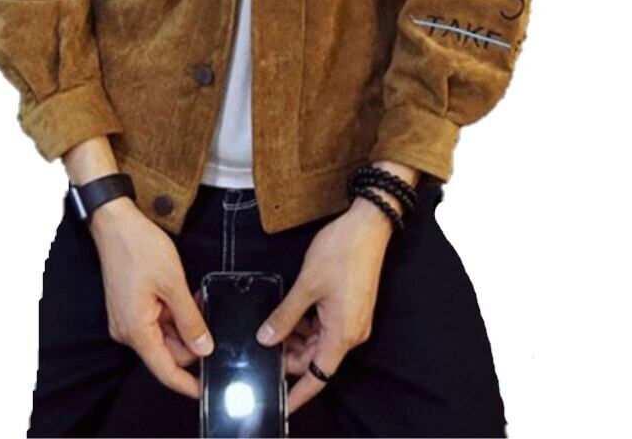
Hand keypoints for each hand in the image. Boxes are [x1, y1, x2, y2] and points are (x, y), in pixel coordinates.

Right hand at [89, 198, 213, 399]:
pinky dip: (172, 314)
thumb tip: (204, 348)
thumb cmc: (140, 247)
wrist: (116, 223)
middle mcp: (128, 331)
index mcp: (136, 330)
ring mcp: (127, 319)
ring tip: (195, 299)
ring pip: (163, 336)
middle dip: (190, 340)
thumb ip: (190, 319)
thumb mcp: (173, 283)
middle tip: (207, 315)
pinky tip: (184, 297)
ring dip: (182, 324)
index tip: (206, 389)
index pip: (165, 370)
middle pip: (166, 352)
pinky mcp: (129, 308)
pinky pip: (155, 322)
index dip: (187, 383)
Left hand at [254, 194, 399, 414]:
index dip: (298, 395)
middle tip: (263, 348)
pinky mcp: (352, 306)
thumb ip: (285, 316)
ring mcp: (353, 320)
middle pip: (317, 360)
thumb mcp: (306, 286)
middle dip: (291, 357)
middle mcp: (352, 333)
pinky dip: (308, 325)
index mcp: (342, 335)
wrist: (368, 225)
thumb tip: (266, 339)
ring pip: (320, 342)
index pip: (318, 378)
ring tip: (273, 327)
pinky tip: (291, 314)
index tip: (280, 406)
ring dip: (298, 338)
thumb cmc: (341, 253)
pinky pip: (327, 327)